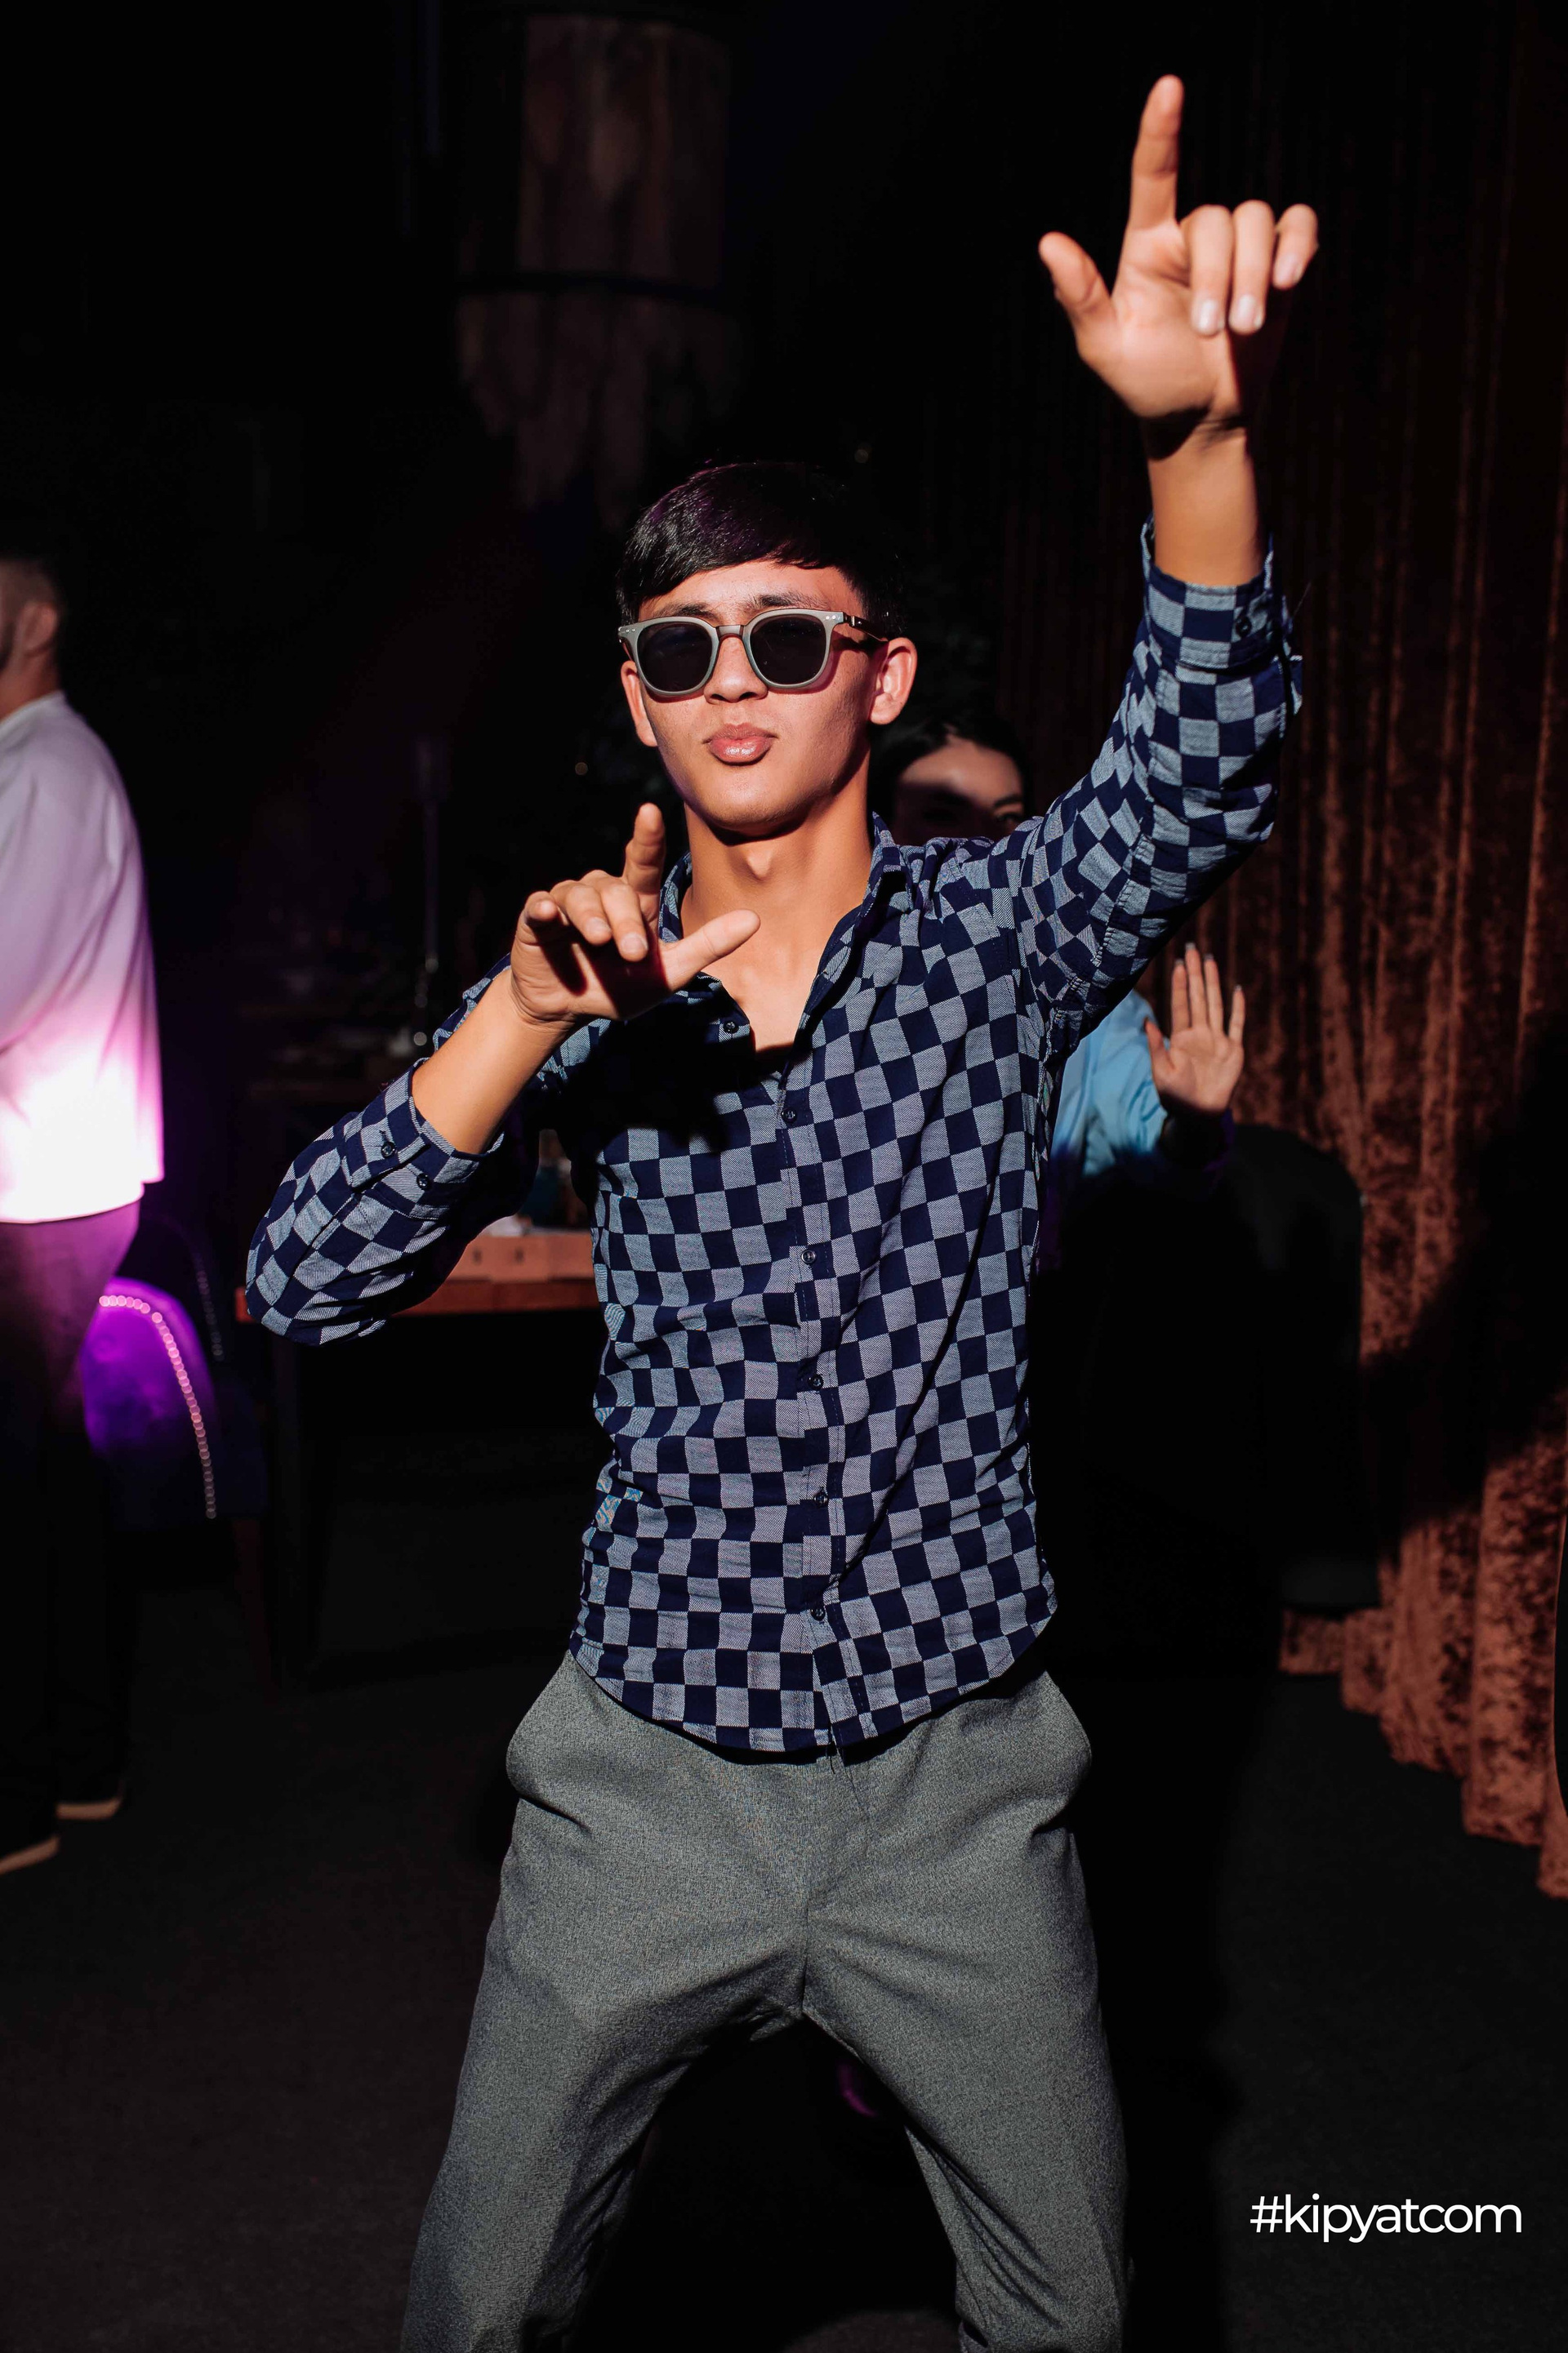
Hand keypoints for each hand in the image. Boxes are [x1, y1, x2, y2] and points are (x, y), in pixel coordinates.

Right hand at [508, 803, 757, 1030]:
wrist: (568, 1011)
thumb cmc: (620, 987)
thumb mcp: (669, 972)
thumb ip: (708, 945)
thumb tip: (755, 920)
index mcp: (635, 902)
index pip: (644, 862)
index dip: (647, 837)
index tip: (649, 812)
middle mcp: (602, 895)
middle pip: (616, 890)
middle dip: (625, 920)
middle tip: (633, 954)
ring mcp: (567, 905)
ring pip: (581, 894)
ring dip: (593, 917)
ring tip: (598, 941)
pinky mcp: (537, 921)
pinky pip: (540, 905)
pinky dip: (546, 908)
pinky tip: (550, 913)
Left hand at [1038, 76, 1317, 439]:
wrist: (1198, 418)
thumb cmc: (1145, 382)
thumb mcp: (1105, 348)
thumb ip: (1080, 298)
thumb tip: (1048, 243)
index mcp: (1147, 245)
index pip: (1153, 175)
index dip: (1160, 130)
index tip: (1168, 88)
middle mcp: (1192, 236)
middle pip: (1218, 218)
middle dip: (1219, 275)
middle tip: (1213, 331)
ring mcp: (1238, 247)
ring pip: (1256, 221)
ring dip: (1254, 275)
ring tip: (1244, 328)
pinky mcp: (1277, 262)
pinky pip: (1298, 224)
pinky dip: (1298, 245)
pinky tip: (1289, 279)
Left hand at [1144, 945, 1244, 1116]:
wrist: (1198, 1115)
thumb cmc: (1175, 1097)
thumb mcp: (1161, 1073)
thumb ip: (1156, 1047)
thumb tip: (1147, 1021)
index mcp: (1181, 1038)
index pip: (1180, 1006)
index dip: (1180, 986)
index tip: (1178, 964)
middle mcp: (1200, 1034)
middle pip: (1198, 998)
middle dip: (1195, 974)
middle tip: (1193, 950)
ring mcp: (1217, 1040)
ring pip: (1216, 1005)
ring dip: (1213, 983)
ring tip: (1210, 961)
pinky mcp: (1233, 1051)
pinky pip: (1236, 1025)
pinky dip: (1238, 1008)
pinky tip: (1237, 990)